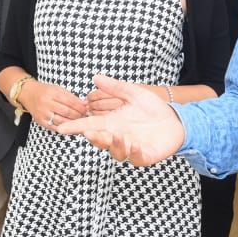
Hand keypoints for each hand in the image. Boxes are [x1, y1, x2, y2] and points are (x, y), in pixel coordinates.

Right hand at [18, 80, 88, 130]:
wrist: (28, 94)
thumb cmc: (45, 91)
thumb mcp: (57, 89)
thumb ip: (71, 96)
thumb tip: (84, 105)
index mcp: (52, 93)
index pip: (70, 101)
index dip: (80, 106)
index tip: (87, 109)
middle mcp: (46, 103)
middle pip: (66, 112)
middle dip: (78, 115)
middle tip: (85, 116)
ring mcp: (43, 114)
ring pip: (61, 121)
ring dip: (73, 122)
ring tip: (79, 122)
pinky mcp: (41, 122)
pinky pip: (55, 127)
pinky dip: (64, 127)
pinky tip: (70, 126)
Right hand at [57, 75, 184, 164]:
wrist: (175, 120)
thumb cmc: (152, 108)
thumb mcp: (133, 93)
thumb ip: (115, 88)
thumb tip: (96, 77)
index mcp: (112, 123)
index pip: (90, 126)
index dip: (76, 127)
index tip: (62, 128)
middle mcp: (118, 137)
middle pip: (101, 142)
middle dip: (95, 139)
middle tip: (90, 132)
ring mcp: (131, 147)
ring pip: (117, 153)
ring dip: (115, 146)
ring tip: (119, 136)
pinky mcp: (145, 155)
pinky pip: (136, 158)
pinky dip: (133, 153)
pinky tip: (133, 145)